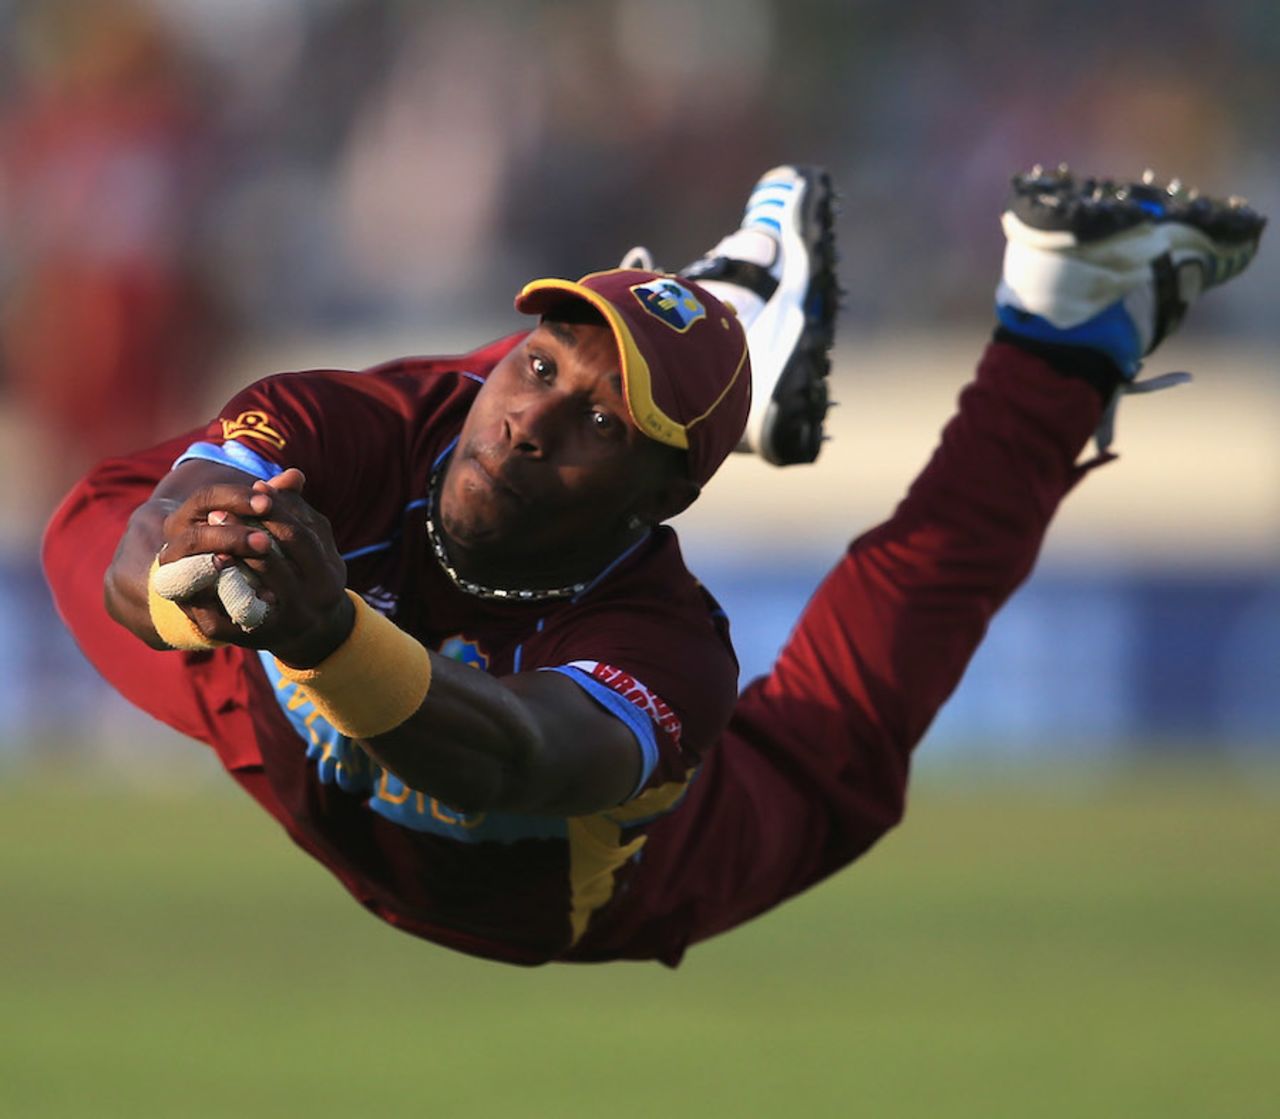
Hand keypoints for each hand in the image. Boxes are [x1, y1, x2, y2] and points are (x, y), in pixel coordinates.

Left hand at [157, 469, 352, 663]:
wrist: (314, 637)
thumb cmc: (312, 580)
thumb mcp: (316, 547)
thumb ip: (302, 513)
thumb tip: (291, 474)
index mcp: (330, 572)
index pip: (304, 532)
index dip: (278, 508)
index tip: (255, 488)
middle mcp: (319, 595)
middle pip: (287, 549)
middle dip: (254, 523)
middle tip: (221, 508)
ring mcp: (294, 617)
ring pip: (266, 572)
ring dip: (236, 545)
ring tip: (211, 528)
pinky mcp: (264, 635)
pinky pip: (240, 604)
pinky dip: (224, 579)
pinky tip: (210, 562)